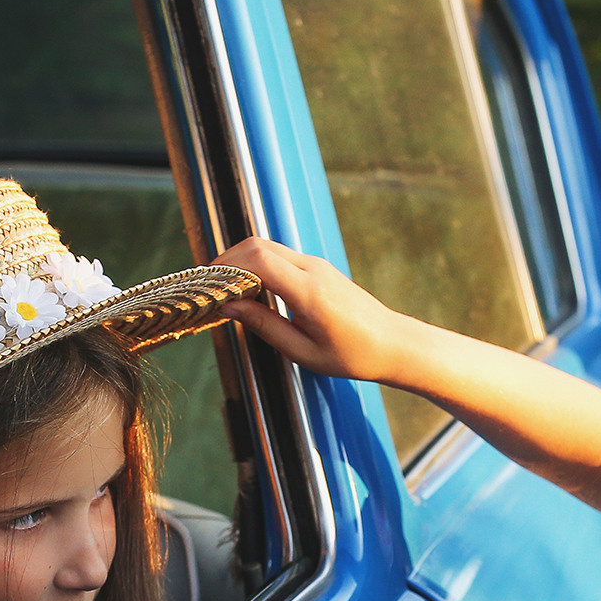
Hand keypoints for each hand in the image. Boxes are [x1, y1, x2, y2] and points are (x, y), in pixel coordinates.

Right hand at [214, 237, 422, 387]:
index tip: (208, 285)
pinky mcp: (318, 267)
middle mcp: (313, 269)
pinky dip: (258, 266)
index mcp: (309, 292)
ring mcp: (317, 264)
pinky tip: (249, 289)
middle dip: (228, 260)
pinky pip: (280, 257)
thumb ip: (264, 326)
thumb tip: (230, 307)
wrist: (392, 343)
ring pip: (268, 247)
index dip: (227, 266)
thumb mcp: (302, 351)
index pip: (259, 260)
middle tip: (209, 286)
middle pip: (259, 245)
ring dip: (242, 261)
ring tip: (225, 289)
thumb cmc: (352, 355)